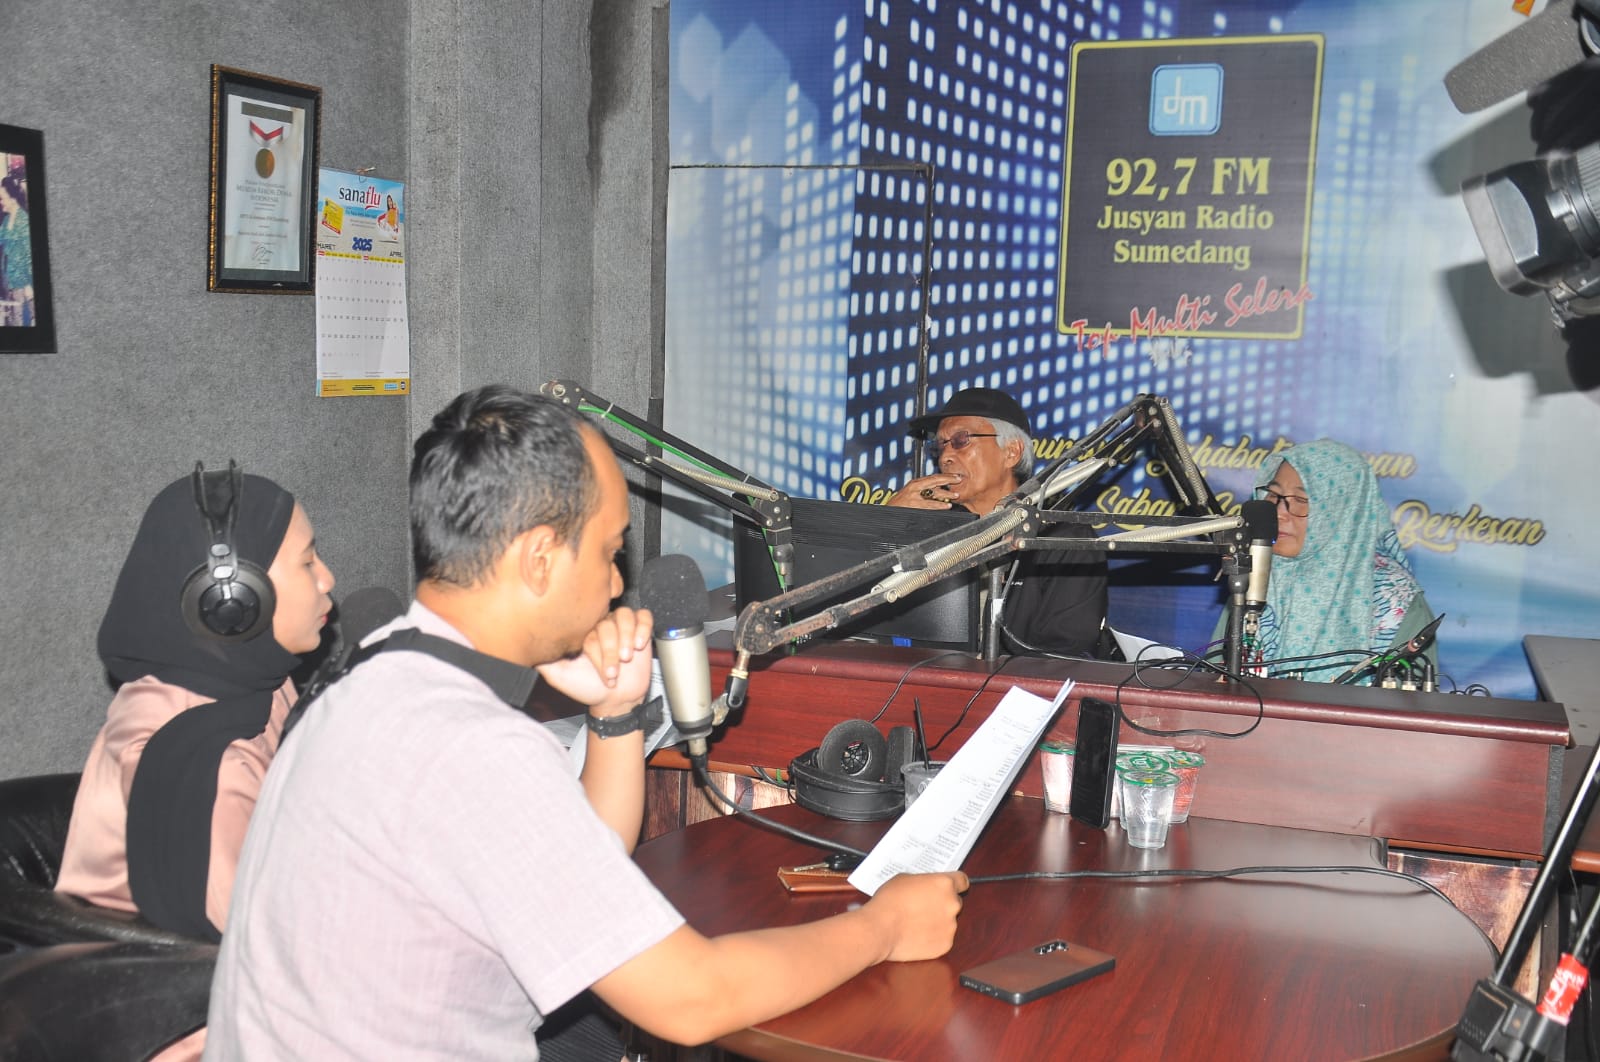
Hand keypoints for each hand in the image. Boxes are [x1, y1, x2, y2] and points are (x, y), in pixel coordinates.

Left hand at [537, 606, 653, 717]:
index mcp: (583, 631)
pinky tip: (640, 644)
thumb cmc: (587, 688)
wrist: (614, 700)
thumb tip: (526, 647)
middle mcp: (601, 625)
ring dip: (628, 638)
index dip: (599, 650)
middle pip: (609, 623)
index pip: (590, 628)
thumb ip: (544, 660)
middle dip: (613, 651)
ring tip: (628, 657)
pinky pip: (643, 616)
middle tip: (614, 673)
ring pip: (626, 616)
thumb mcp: (560, 677)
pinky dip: (643, 627)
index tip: (604, 673)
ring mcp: (620, 625)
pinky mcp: (639, 628)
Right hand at [863, 871, 968, 961]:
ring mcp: (951, 926)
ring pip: (948, 922)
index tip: (952, 888)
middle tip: (924, 907)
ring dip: (937, 922)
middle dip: (942, 904)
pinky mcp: (945, 945)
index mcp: (944, 884)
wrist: (881, 928)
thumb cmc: (889, 901)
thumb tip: (926, 887)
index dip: (956, 884)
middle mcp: (952, 904)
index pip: (962, 881)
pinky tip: (917, 935)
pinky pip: (942, 938)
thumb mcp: (904, 879)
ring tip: (915, 923)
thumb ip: (923, 882)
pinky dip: (933, 937)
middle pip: (955, 902)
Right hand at [887, 473, 964, 509]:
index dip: (945, 476)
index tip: (956, 477)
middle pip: (934, 481)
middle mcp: (914, 487)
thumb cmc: (900, 504)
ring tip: (956, 495)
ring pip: (933, 493)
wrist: (887, 512)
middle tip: (959, 480)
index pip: (933, 477)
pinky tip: (946, 506)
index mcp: (915, 483)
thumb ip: (923, 491)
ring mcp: (914, 496)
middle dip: (948, 479)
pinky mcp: (914, 505)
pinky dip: (939, 504)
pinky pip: (929, 504)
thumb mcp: (911, 493)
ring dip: (946, 494)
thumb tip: (939, 491)